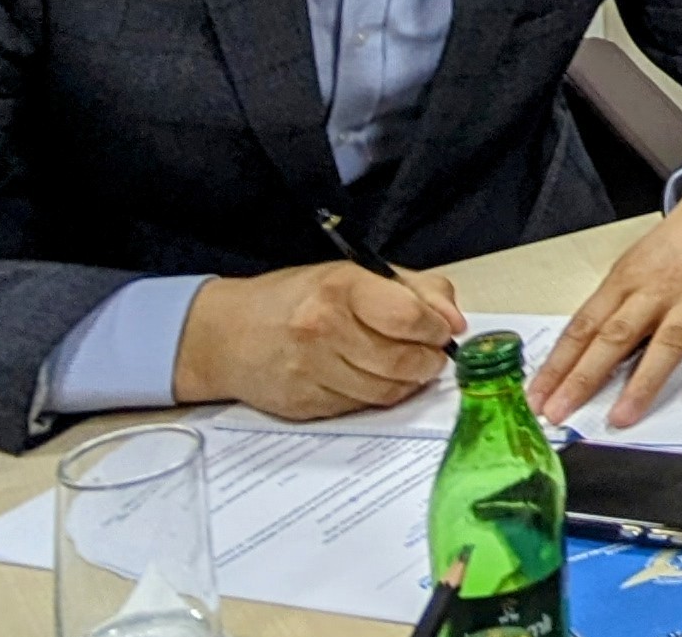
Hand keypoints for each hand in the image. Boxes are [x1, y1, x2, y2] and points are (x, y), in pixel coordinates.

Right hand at [169, 259, 466, 417]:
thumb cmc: (298, 299)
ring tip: (405, 366)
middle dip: (428, 361)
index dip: (436, 329)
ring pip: (385, 392)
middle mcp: (322, 330)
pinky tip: (370, 379)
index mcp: (341, 289)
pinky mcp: (303, 404)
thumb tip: (454, 323)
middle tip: (431, 355)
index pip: (408, 317)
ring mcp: (310, 371)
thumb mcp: (357, 274)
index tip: (443, 332)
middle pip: (402, 361)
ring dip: (407, 383)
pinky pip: (359, 408)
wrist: (226, 334)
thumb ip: (417, 291)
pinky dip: (376, 397)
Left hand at [529, 174, 681, 427]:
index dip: (558, 365)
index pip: (584, 327)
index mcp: (626, 280)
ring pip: (666, 343)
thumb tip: (578, 359)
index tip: (537, 398)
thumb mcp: (634, 268)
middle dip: (585, 378)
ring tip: (622, 417)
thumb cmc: (676, 249)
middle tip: (561, 412)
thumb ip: (613, 309)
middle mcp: (657, 290)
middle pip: (616, 336)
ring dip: (643, 383)